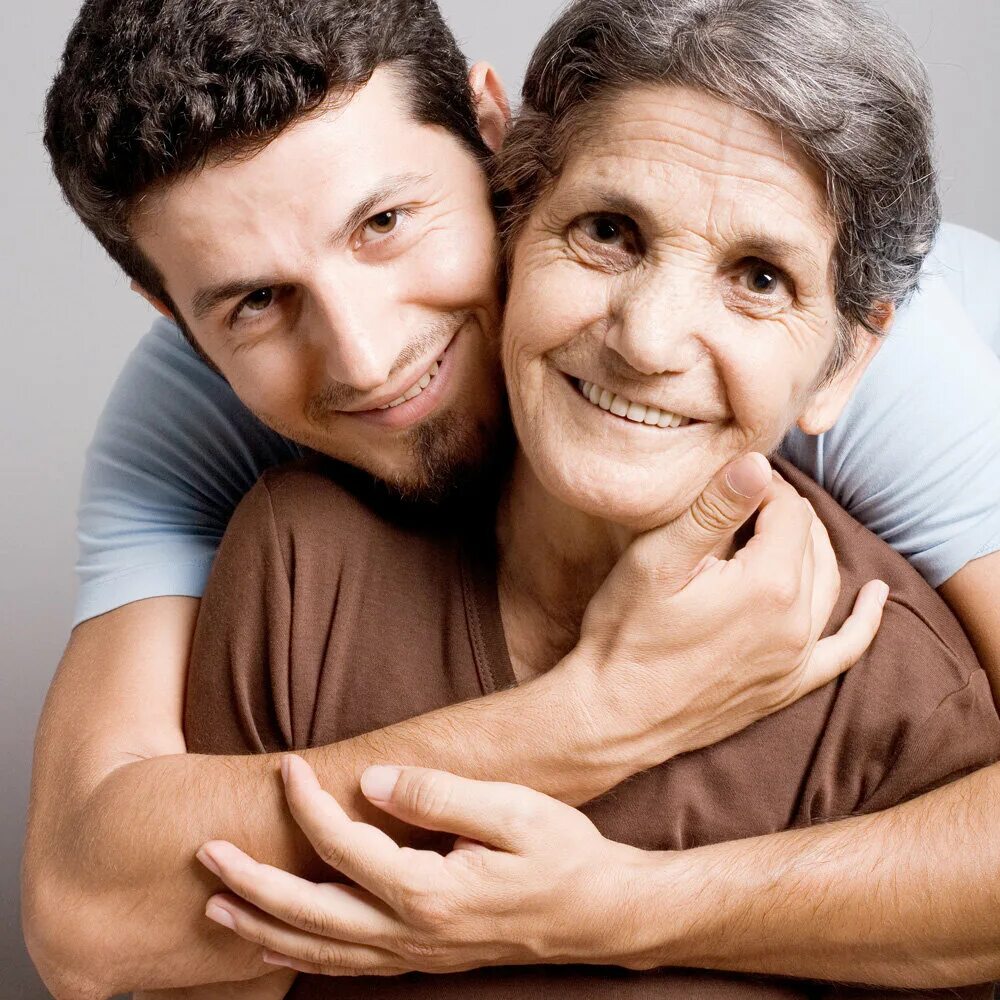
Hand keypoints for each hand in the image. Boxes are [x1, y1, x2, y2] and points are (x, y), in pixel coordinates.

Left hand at [198, 756, 639, 976]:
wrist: (600, 914)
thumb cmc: (562, 854)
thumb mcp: (513, 811)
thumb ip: (440, 794)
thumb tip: (376, 780)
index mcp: (429, 891)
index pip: (343, 845)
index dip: (307, 804)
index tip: (287, 767)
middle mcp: (412, 932)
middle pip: (309, 912)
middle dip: (251, 884)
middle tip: (207, 854)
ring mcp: (415, 952)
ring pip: (319, 949)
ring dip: (262, 928)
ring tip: (216, 907)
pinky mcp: (423, 956)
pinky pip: (347, 963)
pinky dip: (301, 956)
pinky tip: (276, 947)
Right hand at [566, 453, 888, 768]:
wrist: (612, 717)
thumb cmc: (626, 634)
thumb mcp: (658, 561)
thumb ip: (713, 509)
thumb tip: (757, 461)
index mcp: (770, 584)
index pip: (789, 509)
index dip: (761, 485)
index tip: (727, 480)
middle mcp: (797, 623)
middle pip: (810, 541)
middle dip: (781, 511)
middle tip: (740, 499)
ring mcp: (797, 659)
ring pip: (827, 582)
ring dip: (810, 546)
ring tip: (778, 524)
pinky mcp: (787, 685)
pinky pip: (843, 649)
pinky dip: (864, 620)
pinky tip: (876, 597)